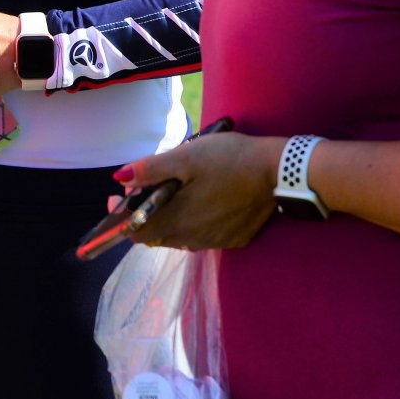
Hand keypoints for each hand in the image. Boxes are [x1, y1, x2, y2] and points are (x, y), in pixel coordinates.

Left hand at [115, 132, 283, 250]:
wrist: (279, 172)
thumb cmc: (229, 159)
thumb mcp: (187, 156)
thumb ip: (151, 169)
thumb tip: (119, 179)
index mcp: (176, 220)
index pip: (135, 233)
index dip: (122, 217)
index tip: (119, 197)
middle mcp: (192, 239)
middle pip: (156, 234)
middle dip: (146, 213)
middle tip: (149, 186)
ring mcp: (215, 242)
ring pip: (180, 235)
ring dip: (172, 217)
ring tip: (178, 190)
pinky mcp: (234, 239)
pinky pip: (204, 235)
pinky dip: (196, 221)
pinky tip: (205, 199)